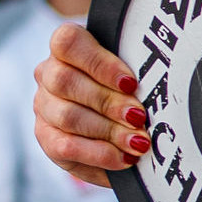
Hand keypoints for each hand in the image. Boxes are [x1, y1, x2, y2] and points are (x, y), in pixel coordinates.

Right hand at [33, 23, 152, 187]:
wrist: (114, 131)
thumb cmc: (126, 91)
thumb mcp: (131, 73)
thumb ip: (135, 71)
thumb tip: (157, 83)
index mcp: (67, 48)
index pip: (68, 42)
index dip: (100, 63)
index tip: (131, 83)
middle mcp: (49, 73)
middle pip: (66, 81)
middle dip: (108, 102)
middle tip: (138, 117)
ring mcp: (44, 106)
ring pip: (67, 115)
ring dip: (108, 130)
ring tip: (138, 142)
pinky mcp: (47, 138)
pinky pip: (66, 146)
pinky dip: (99, 154)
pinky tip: (123, 158)